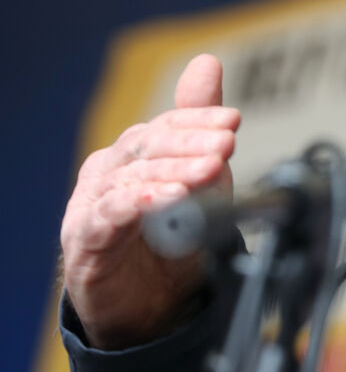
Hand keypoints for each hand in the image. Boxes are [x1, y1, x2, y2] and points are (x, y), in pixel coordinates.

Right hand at [60, 54, 239, 349]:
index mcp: (134, 153)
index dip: (199, 119)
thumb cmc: (168, 239)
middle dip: (191, 141)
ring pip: (131, 176)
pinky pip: (110, 214)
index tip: (233, 120)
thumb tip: (206, 64)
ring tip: (208, 170)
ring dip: (174, 171)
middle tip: (227, 143)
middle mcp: (109, 171)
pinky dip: (140, 203)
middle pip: (146, 145)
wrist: (147, 306)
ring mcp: (92, 203)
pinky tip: (167, 199)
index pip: (164, 125)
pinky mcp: (86, 239)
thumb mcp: (199, 180)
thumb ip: (199, 127)